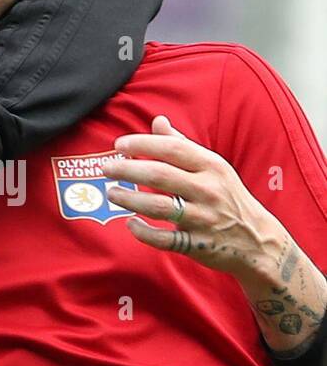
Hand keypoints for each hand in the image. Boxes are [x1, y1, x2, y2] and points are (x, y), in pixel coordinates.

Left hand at [101, 115, 325, 351]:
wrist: (259, 241)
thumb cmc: (227, 196)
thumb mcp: (213, 167)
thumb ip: (182, 145)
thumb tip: (158, 120)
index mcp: (211, 167)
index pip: (172, 149)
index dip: (142, 144)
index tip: (120, 145)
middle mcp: (208, 190)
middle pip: (160, 175)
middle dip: (127, 169)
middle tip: (106, 168)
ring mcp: (203, 219)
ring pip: (158, 206)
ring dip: (129, 199)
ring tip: (111, 192)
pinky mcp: (198, 244)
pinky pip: (164, 239)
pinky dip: (143, 232)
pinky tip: (130, 223)